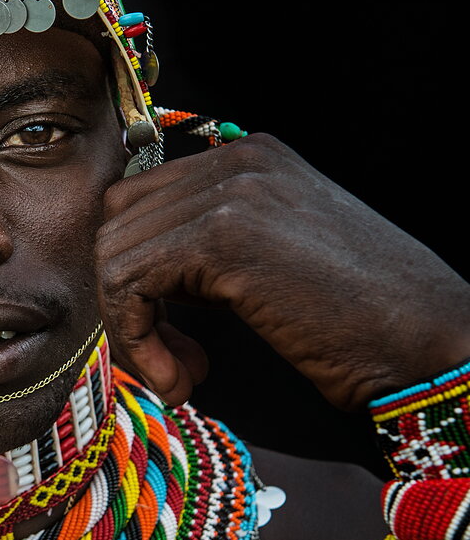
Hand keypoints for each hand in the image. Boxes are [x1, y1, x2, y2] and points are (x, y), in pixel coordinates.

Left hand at [95, 133, 469, 410]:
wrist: (424, 340)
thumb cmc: (361, 318)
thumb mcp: (275, 258)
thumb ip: (213, 248)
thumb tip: (136, 276)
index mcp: (250, 158)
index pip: (141, 198)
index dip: (136, 271)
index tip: (168, 336)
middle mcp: (236, 161)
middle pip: (117, 219)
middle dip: (125, 298)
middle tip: (169, 360)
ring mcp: (229, 193)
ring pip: (114, 253)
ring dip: (133, 329)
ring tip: (180, 375)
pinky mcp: (221, 239)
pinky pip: (129, 284)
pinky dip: (139, 341)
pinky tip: (182, 381)